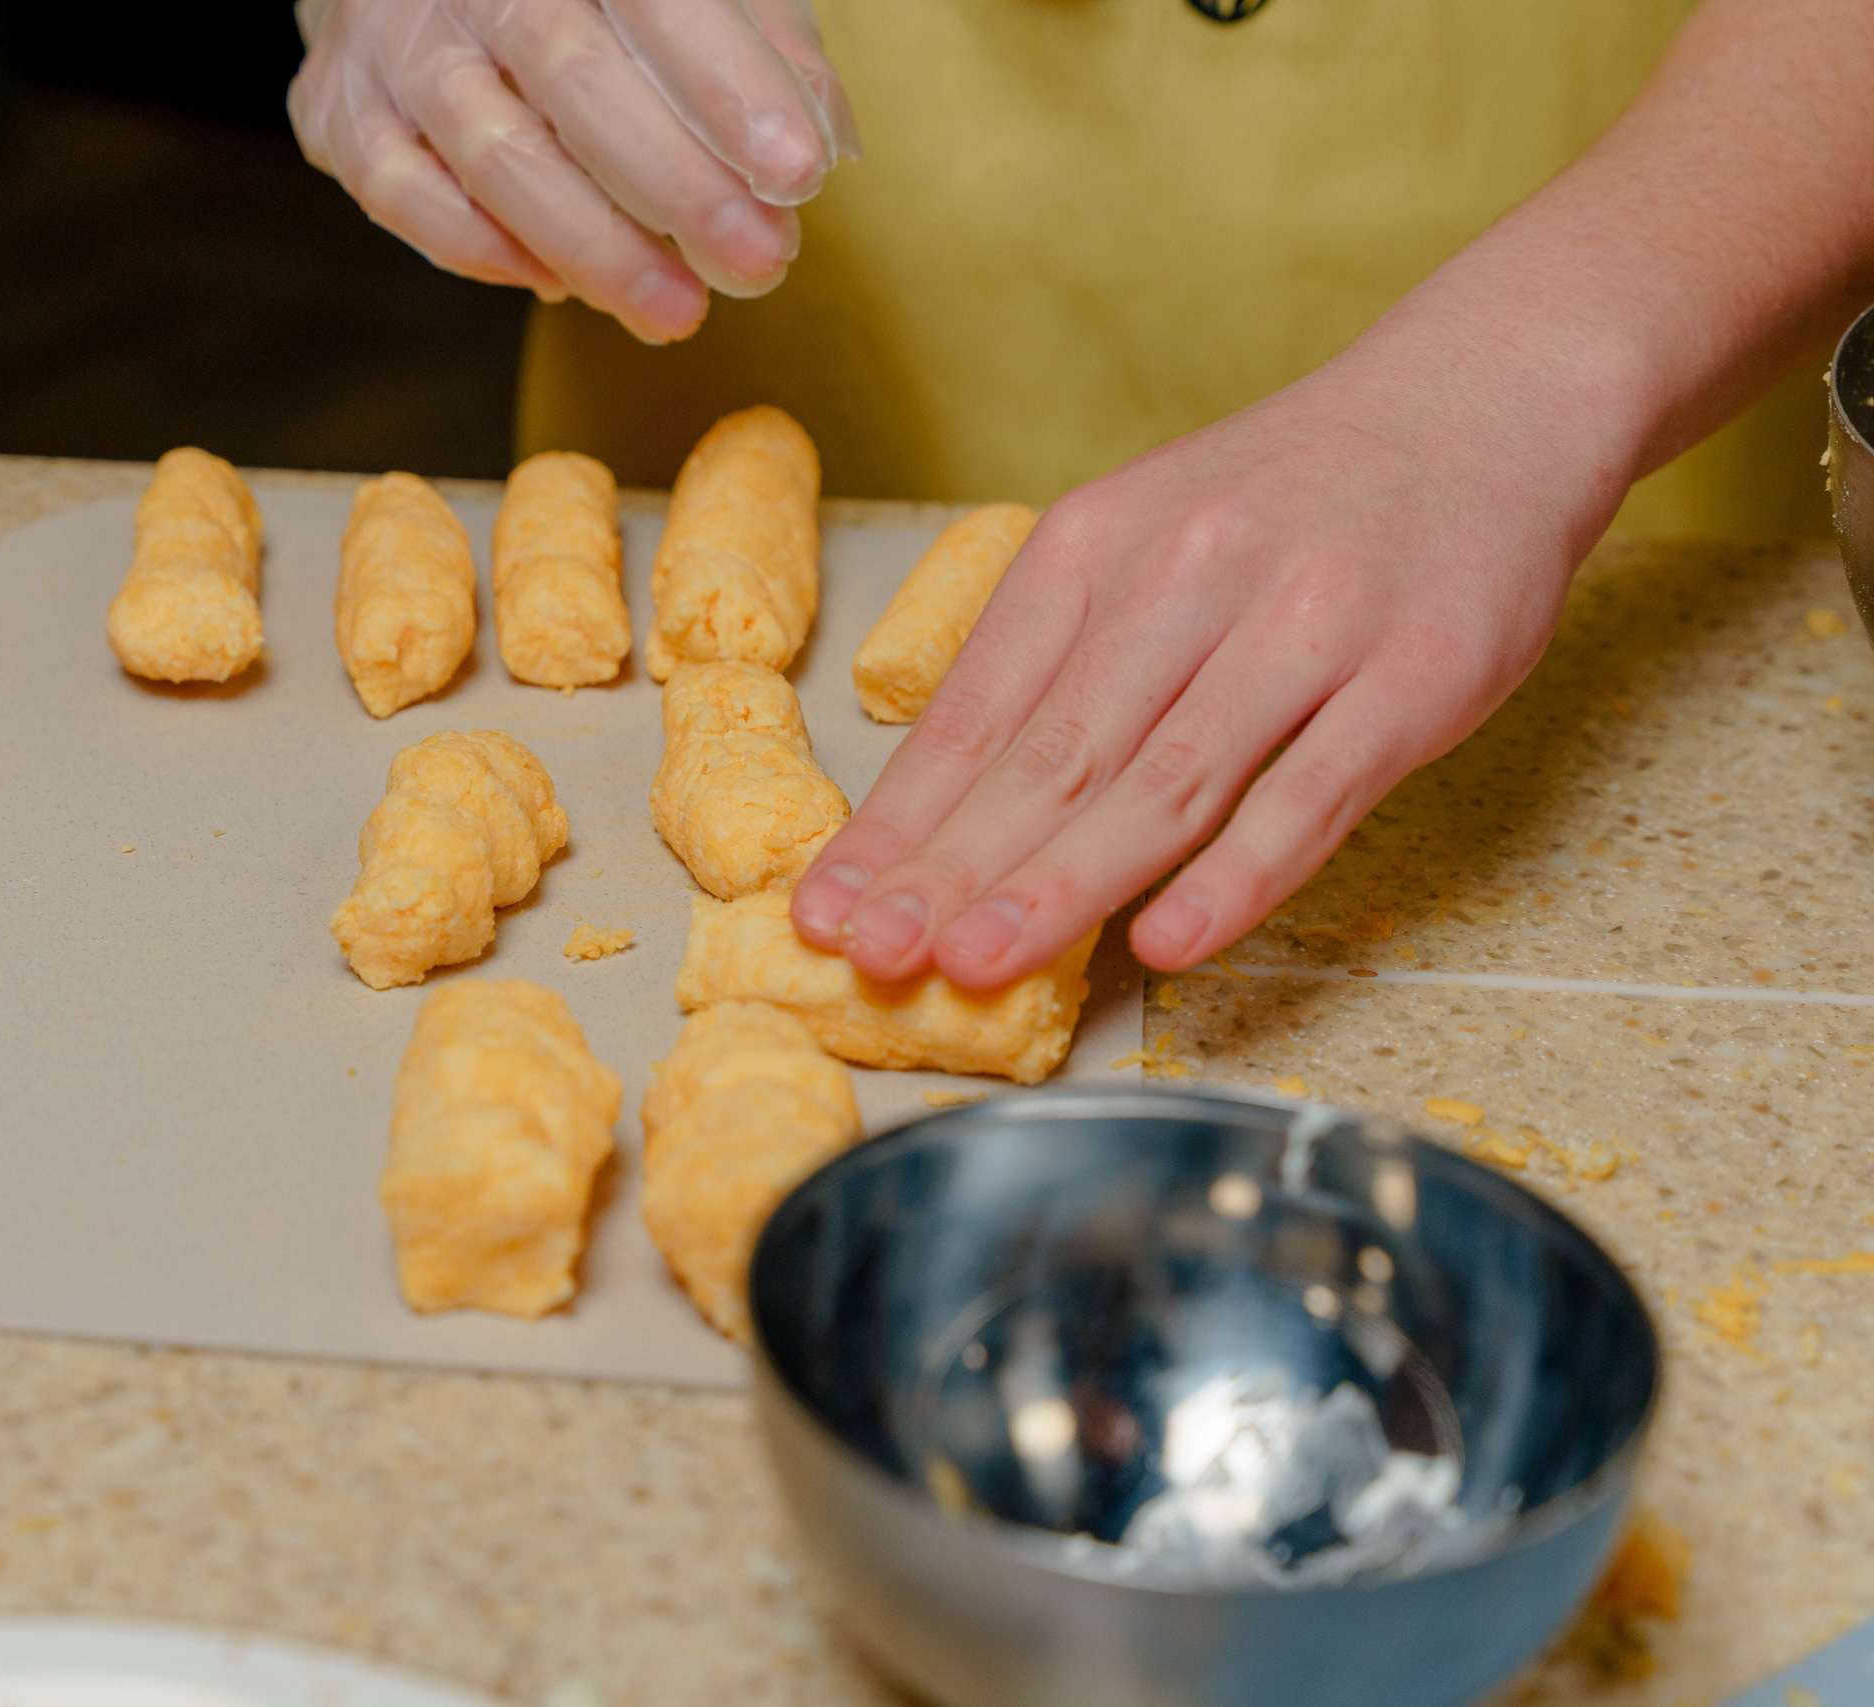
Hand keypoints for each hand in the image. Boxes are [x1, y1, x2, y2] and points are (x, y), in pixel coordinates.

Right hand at [289, 0, 857, 344]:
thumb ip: (759, 42)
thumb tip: (821, 142)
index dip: (728, 86)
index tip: (797, 173)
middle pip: (572, 75)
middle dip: (676, 186)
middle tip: (756, 263)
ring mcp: (391, 37)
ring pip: (493, 153)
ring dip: (595, 247)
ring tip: (678, 312)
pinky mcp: (337, 109)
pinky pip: (406, 197)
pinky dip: (489, 251)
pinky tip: (563, 284)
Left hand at [788, 303, 1641, 984]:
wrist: (1484, 396)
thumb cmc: (1291, 497)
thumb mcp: (1147, 537)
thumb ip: (1063, 660)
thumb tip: (950, 811)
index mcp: (1096, 545)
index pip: (976, 710)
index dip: (898, 821)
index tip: (828, 908)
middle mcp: (1189, 576)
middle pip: (1052, 754)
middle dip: (952, 868)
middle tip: (873, 955)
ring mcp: (1307, 625)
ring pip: (1164, 779)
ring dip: (1063, 882)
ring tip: (977, 963)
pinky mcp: (1416, 676)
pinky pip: (1311, 794)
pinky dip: (1236, 874)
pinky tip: (1166, 940)